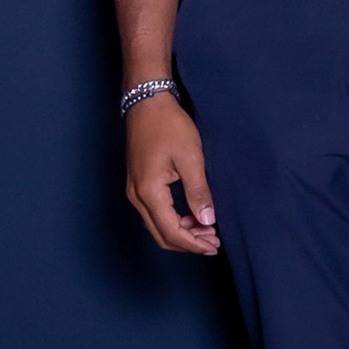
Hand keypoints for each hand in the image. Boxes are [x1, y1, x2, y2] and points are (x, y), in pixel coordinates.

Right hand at [124, 90, 220, 254]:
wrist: (147, 102)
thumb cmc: (169, 125)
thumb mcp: (190, 158)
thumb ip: (198, 192)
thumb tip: (207, 221)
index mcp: (149, 192)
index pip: (171, 232)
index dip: (193, 244)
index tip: (214, 246)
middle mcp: (137, 196)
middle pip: (161, 235)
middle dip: (188, 242)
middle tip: (213, 241)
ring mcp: (134, 190)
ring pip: (157, 226)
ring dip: (181, 232)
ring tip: (207, 229)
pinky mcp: (137, 184)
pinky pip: (154, 213)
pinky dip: (173, 221)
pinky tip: (191, 216)